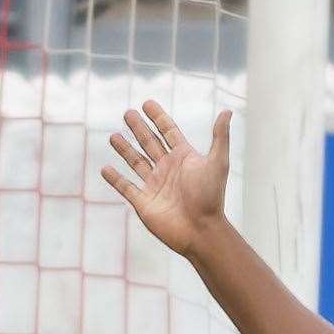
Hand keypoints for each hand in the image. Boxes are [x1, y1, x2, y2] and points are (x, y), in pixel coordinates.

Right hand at [101, 100, 229, 258]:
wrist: (201, 230)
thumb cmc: (211, 197)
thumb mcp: (217, 162)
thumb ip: (220, 136)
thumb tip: (228, 111)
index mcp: (184, 158)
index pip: (168, 132)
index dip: (158, 118)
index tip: (147, 103)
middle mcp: (168, 169)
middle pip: (150, 143)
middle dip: (139, 128)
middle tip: (127, 113)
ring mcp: (155, 186)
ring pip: (136, 162)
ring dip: (125, 149)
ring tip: (113, 136)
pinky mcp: (144, 203)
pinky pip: (126, 188)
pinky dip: (115, 179)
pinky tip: (105, 168)